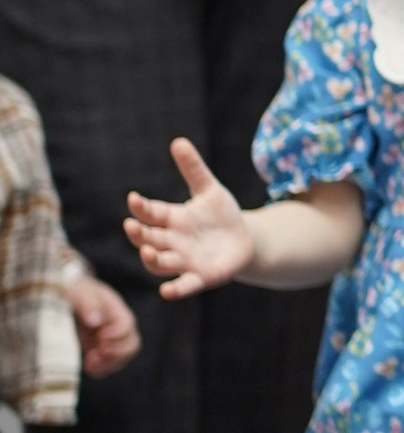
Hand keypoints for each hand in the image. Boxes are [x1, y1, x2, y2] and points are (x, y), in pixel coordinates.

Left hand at [65, 263, 138, 376]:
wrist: (66, 294)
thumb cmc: (75, 290)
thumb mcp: (80, 292)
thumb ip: (88, 304)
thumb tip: (96, 322)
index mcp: (117, 310)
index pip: (126, 326)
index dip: (116, 334)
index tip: (100, 336)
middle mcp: (118, 326)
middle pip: (131, 344)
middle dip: (115, 352)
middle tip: (97, 352)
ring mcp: (111, 340)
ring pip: (123, 358)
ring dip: (108, 363)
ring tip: (90, 361)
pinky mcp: (100, 350)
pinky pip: (109, 365)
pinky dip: (101, 369)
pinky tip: (88, 366)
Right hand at [124, 140, 253, 301]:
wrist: (243, 240)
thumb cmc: (220, 215)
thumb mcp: (209, 190)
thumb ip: (194, 169)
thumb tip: (178, 141)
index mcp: (172, 219)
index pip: (151, 213)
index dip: (141, 207)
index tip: (133, 198)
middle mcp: (172, 241)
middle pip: (149, 238)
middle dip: (138, 234)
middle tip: (130, 225)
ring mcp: (184, 261)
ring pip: (160, 263)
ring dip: (151, 259)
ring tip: (147, 252)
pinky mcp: (200, 277)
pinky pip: (183, 285)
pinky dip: (175, 289)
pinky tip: (167, 291)